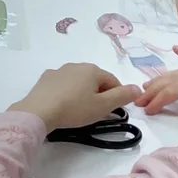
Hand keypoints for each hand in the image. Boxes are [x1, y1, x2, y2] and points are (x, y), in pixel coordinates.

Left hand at [11, 62, 139, 130]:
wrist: (39, 111)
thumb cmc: (75, 108)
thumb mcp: (103, 105)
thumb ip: (122, 96)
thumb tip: (138, 88)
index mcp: (92, 70)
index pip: (112, 81)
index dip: (117, 95)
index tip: (115, 110)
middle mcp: (76, 65)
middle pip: (95, 79)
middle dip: (100, 93)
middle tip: (97, 112)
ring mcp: (59, 71)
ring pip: (78, 81)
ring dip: (83, 92)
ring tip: (80, 109)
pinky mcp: (45, 79)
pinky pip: (63, 84)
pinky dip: (67, 92)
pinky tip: (64, 105)